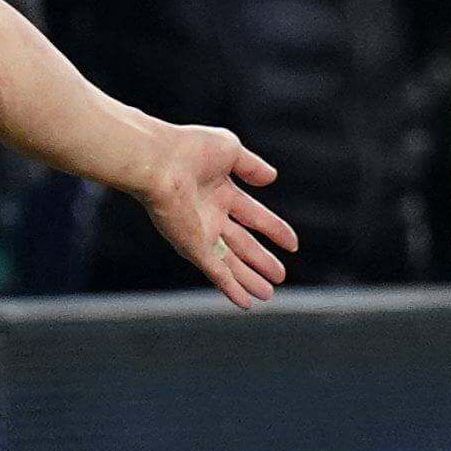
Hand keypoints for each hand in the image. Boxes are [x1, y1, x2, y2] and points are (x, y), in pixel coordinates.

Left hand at [134, 124, 295, 306]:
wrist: (158, 161)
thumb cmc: (189, 148)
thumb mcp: (230, 149)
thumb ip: (252, 166)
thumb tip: (272, 178)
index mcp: (220, 191)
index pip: (253, 215)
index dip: (274, 229)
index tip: (292, 244)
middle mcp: (211, 215)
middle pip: (242, 244)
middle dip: (261, 260)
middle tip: (280, 276)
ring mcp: (201, 232)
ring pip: (230, 262)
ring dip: (249, 279)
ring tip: (268, 294)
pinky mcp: (192, 246)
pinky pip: (215, 271)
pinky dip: (231, 287)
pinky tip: (245, 302)